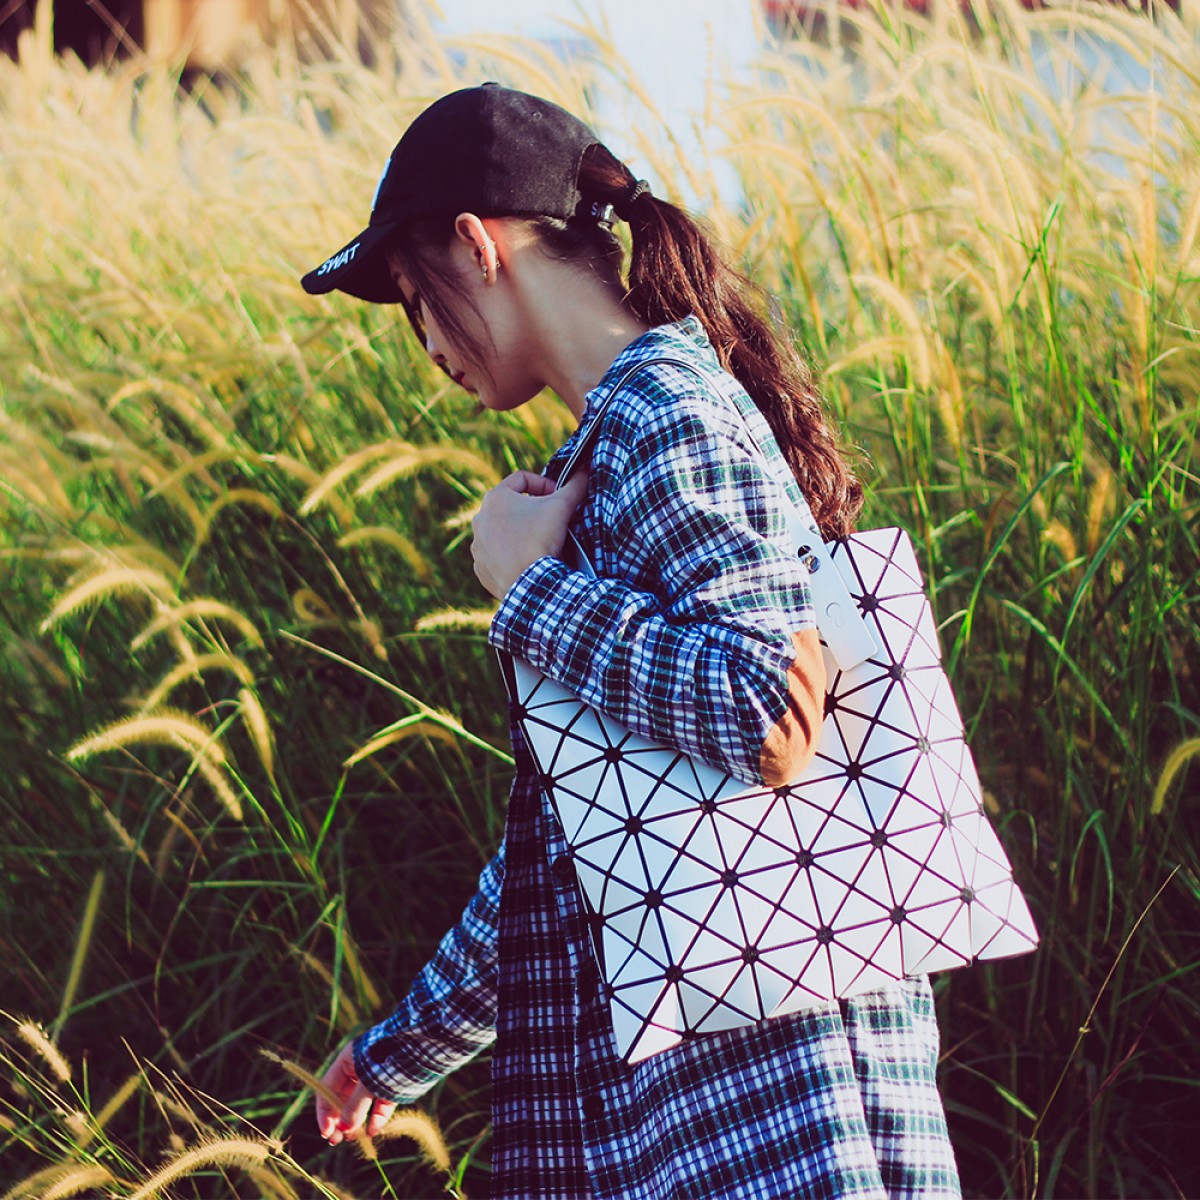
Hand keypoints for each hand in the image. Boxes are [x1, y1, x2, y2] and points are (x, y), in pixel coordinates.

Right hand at [315, 1040, 395, 1145]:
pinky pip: (381, 1104)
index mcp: (349, 1059)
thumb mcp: (369, 1082)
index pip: (328, 1088)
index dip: (325, 1112)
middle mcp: (360, 1068)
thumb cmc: (391, 1056)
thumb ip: (355, 1106)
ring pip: (362, 1103)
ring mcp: (377, 1077)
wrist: (426, 1041)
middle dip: (340, 1119)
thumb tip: (344, 1129)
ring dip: (357, 1121)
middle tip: (337, 1141)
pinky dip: (377, 1118)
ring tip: (353, 1139)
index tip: (327, 1133)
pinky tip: (374, 1131)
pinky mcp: (393, 1085)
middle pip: (344, 1097)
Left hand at [471, 469, 588, 598]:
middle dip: (531, 509)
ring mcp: (478, 545)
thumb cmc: (542, 538)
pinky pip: (497, 556)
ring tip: (539, 542)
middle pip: (510, 506)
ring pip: (502, 531)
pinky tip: (527, 561)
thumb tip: (585, 470)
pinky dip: (511, 555)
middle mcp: (480, 519)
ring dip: (519, 532)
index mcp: (495, 498)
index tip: (558, 496)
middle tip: (551, 519)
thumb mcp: (562, 506)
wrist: (531, 584)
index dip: (544, 484)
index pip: (522, 479)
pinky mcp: (481, 567)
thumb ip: (574, 485)